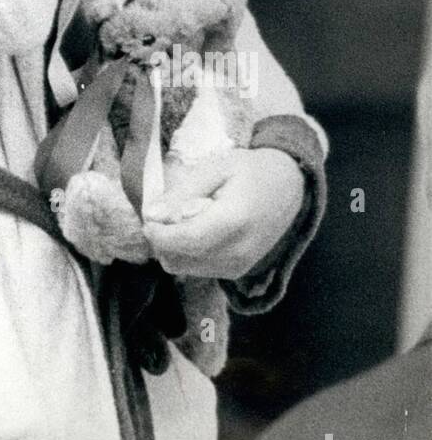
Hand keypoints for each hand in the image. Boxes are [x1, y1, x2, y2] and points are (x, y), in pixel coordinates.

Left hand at [141, 148, 304, 279]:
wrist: (290, 187)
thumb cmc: (251, 171)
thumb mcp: (215, 168)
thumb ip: (183, 192)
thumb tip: (152, 214)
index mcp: (233, 221)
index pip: (185, 241)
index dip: (159, 234)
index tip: (148, 219)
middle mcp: (238, 252)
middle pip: (180, 260)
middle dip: (162, 240)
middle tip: (166, 215)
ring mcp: (240, 266)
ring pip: (185, 268)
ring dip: (174, 247)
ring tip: (185, 220)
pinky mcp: (239, 271)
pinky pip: (199, 269)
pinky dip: (188, 253)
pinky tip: (198, 230)